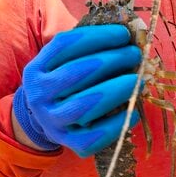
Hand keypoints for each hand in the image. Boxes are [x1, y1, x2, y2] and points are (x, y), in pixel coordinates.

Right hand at [12, 25, 141, 156]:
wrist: (45, 119)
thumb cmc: (64, 82)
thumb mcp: (63, 61)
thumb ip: (88, 47)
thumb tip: (126, 35)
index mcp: (37, 68)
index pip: (65, 45)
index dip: (97, 36)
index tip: (123, 34)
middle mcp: (40, 95)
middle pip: (76, 73)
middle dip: (112, 60)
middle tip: (135, 55)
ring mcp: (52, 121)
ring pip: (84, 106)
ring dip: (116, 90)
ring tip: (138, 80)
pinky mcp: (68, 143)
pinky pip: (94, 137)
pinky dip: (116, 124)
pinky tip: (133, 112)